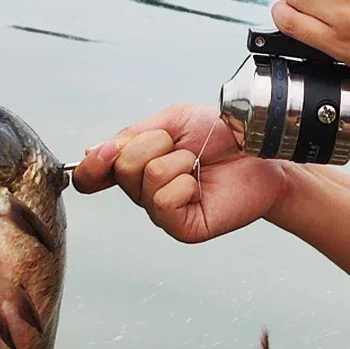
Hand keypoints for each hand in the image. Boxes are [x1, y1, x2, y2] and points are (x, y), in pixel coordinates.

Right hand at [71, 104, 287, 242]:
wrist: (258, 148)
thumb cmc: (221, 135)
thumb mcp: (171, 121)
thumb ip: (130, 135)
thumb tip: (92, 152)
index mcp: (137, 167)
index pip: (93, 177)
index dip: (93, 165)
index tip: (106, 150)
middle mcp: (145, 192)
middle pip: (122, 166)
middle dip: (155, 144)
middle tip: (183, 147)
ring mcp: (163, 213)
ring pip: (147, 177)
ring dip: (179, 160)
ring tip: (198, 165)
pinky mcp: (183, 228)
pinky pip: (165, 200)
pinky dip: (186, 182)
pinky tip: (201, 185)